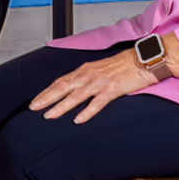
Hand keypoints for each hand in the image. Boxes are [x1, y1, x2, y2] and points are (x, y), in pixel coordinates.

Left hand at [30, 48, 157, 124]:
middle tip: (33, 108)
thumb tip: (75, 89)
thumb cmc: (124, 65)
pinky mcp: (113, 89)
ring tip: (49, 116)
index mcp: (86, 69)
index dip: (47, 91)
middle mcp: (89, 74)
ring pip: (76, 95)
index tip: (35, 101)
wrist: (145, 59)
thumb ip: (87, 79)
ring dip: (61, 106)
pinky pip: (97, 102)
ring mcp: (100, 82)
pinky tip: (78, 120)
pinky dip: (86, 111)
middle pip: (63, 87)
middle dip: (46, 98)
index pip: (61, 81)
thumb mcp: (101, 70)